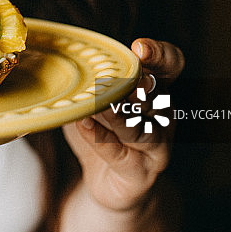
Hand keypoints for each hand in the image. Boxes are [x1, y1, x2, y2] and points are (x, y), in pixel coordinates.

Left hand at [62, 38, 183, 211]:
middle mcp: (161, 116)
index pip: (170, 65)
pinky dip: (100, 139)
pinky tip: (84, 125)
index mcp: (155, 91)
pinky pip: (121, 154)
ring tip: (98, 105)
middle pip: (156, 96)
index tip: (139, 48)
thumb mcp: (93, 101)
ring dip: (117, 115)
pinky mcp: (141, 173)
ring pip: (140, 128)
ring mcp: (156, 146)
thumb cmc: (101, 134)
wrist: (105, 183)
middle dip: (138, 85)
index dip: (160, 54)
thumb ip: (89, 82)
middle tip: (116, 78)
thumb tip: (60, 57)